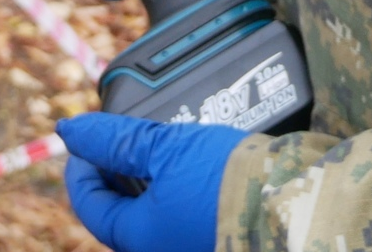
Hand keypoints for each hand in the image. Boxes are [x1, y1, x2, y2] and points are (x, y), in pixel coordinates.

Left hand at [60, 113, 249, 251]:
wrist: (302, 205)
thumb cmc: (231, 182)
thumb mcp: (167, 148)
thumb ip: (116, 140)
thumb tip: (69, 130)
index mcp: (139, 241)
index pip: (91, 205)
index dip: (83, 165)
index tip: (87, 135)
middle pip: (123, 213)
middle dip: (119, 171)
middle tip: (126, 136)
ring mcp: (192, 248)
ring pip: (156, 215)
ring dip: (151, 180)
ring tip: (162, 144)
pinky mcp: (219, 241)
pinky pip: (184, 218)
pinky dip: (180, 191)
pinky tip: (195, 165)